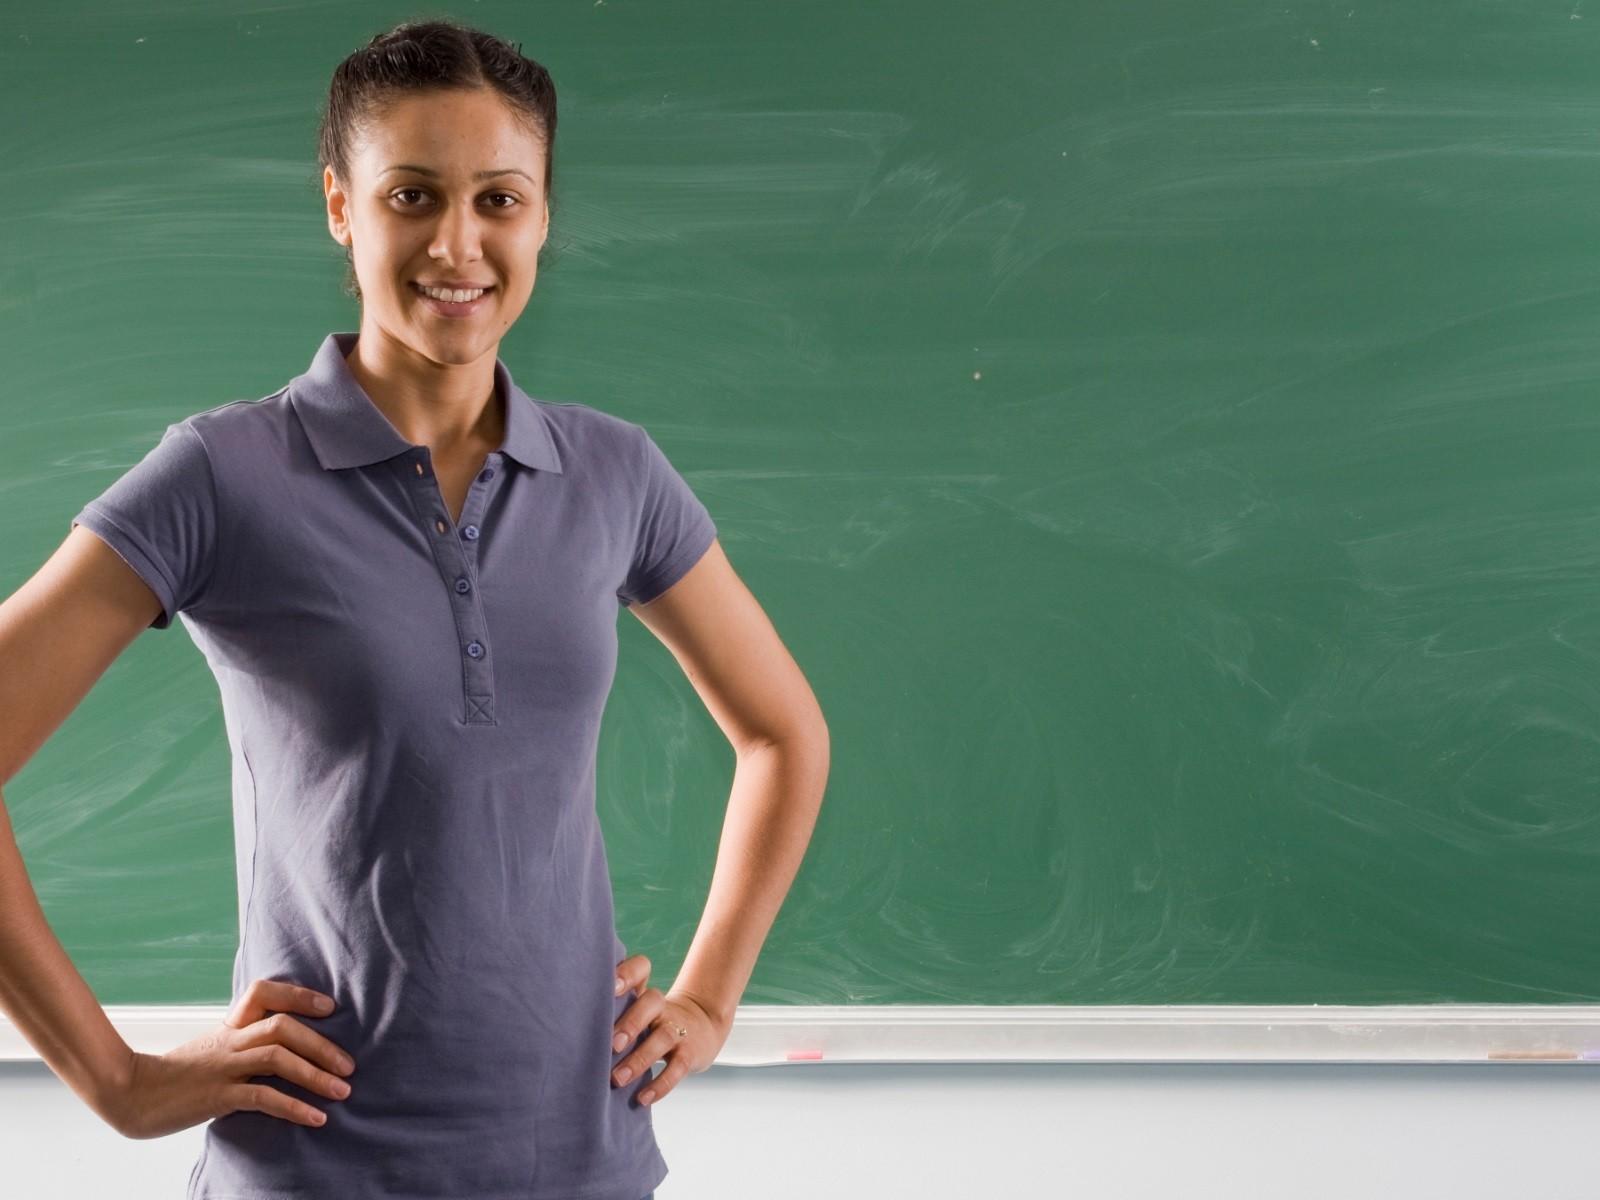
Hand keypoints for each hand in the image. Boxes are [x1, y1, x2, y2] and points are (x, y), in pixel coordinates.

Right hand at [108, 977, 356, 1139]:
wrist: (126, 1095)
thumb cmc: (171, 1079)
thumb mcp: (208, 1054)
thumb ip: (238, 1048)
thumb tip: (277, 1054)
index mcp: (228, 1028)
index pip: (263, 993)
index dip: (298, 994)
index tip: (329, 1007)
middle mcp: (229, 1041)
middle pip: (283, 1027)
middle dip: (322, 1044)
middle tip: (350, 1065)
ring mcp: (223, 1067)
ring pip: (278, 1058)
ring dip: (316, 1074)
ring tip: (343, 1091)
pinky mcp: (216, 1096)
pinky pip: (263, 1096)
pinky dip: (294, 1107)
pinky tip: (316, 1118)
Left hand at [610, 958, 730, 1107]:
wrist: (701, 1029)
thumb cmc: (649, 1024)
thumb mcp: (634, 1011)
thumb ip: (606, 1014)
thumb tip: (555, 1033)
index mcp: (642, 993)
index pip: (641, 968)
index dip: (627, 974)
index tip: (609, 987)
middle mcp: (661, 1007)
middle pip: (652, 1001)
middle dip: (631, 1022)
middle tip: (611, 1045)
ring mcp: (677, 1028)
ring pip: (663, 1036)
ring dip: (641, 1057)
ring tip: (618, 1079)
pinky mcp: (689, 1053)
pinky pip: (677, 1067)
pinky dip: (660, 1084)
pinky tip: (642, 1097)